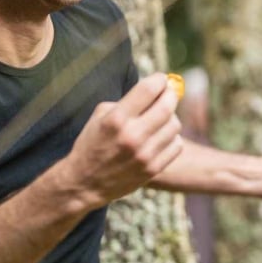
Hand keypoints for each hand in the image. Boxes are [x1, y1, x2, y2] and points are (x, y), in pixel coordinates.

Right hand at [63, 73, 182, 205]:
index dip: (159, 79)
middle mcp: (132, 136)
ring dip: (171, 117)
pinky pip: (176, 145)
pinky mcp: (153, 169)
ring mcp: (144, 155)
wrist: (84, 182)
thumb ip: (127, 101)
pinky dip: (172, 137)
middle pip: (167, 106)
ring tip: (161, 117)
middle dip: (171, 94)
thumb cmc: (92, 143)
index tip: (161, 79)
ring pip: (175, 125)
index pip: (149, 89)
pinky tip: (161, 136)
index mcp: (116, 119)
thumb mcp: (100, 116)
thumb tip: (156, 88)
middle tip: (168, 93)